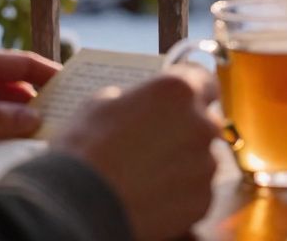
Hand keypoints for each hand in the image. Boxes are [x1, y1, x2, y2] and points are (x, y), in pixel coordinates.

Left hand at [0, 44, 59, 153]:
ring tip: (43, 140)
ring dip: (18, 122)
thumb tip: (35, 119)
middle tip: (67, 122)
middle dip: (41, 104)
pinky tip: (9, 148)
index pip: (24, 64)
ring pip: (3, 107)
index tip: (79, 89)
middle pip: (18, 88)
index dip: (53, 75)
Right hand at [52, 67, 220, 240]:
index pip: (205, 79)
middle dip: (185, 127)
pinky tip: (152, 193)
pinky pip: (196, 189)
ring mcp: (204, 165)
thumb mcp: (102, 103)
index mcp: (178, 91)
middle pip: (204, 120)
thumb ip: (135, 99)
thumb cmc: (86, 149)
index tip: (185, 97)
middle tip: (155, 140)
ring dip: (182, 160)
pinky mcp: (202, 200)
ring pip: (201, 157)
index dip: (194, 86)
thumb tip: (140, 106)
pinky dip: (180, 190)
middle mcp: (200, 125)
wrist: (81, 207)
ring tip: (147, 172)